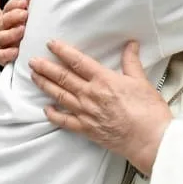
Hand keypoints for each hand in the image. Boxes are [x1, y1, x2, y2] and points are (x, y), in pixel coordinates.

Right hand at [0, 0, 31, 65]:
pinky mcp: (1, 55)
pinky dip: (8, 53)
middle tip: (25, 15)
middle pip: (4, 20)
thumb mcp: (31, 16)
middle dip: (13, 16)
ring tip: (22, 31)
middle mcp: (3, 27)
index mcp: (9, 16)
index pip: (9, 6)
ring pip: (1, 36)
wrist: (27, 53)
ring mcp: (1, 42)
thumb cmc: (29, 32)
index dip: (15, 4)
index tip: (25, 3)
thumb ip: (32, 1)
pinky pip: (1, 54)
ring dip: (11, 33)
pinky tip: (17, 50)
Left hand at [29, 41, 172, 175]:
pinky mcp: (87, 129)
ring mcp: (86, 113)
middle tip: (32, 61)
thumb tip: (130, 44)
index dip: (63, 51)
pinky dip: (54, 115)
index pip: (78, 62)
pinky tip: (46, 109)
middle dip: (46, 68)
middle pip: (63, 78)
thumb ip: (131, 62)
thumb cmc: (148, 111)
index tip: (51, 44)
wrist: (150, 139)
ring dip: (45, 85)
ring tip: (34, 77)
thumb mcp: (141, 81)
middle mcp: (90, 95)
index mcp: (104, 80)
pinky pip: (65, 121)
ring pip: (60, 96)